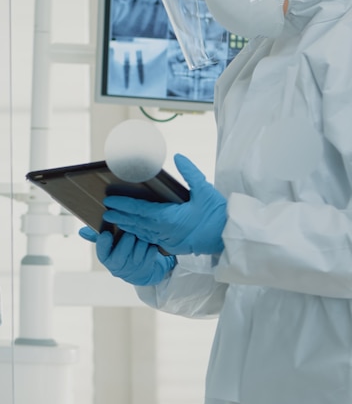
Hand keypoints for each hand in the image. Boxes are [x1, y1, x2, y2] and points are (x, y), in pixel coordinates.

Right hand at [79, 226, 175, 285]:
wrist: (140, 269)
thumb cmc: (122, 250)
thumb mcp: (110, 243)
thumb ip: (98, 235)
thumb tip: (82, 232)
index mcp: (106, 258)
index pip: (102, 251)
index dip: (104, 243)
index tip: (106, 233)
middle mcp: (118, 266)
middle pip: (122, 252)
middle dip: (127, 238)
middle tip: (130, 229)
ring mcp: (132, 269)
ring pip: (138, 251)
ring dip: (141, 240)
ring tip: (141, 233)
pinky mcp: (146, 268)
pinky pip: (150, 253)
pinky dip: (150, 246)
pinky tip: (150, 241)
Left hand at [102, 154, 226, 254]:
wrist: (228, 237)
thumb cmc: (217, 214)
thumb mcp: (205, 189)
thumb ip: (190, 172)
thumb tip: (178, 157)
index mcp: (170, 219)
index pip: (140, 211)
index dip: (123, 206)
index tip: (110, 202)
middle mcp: (165, 232)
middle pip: (136, 224)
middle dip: (120, 217)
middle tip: (106, 211)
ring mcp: (169, 241)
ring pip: (142, 233)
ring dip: (128, 226)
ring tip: (115, 220)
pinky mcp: (174, 246)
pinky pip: (151, 240)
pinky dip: (140, 234)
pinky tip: (135, 231)